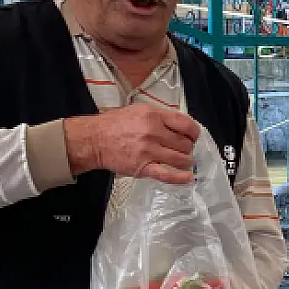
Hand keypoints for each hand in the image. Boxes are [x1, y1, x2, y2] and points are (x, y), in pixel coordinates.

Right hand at [65, 104, 201, 184]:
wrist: (94, 139)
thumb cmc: (115, 124)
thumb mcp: (139, 110)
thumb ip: (159, 117)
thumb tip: (180, 126)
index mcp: (154, 115)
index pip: (185, 124)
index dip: (194, 133)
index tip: (194, 137)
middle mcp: (153, 132)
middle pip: (185, 144)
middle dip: (188, 148)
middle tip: (183, 150)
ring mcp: (149, 151)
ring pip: (180, 159)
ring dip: (186, 162)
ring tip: (184, 162)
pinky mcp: (143, 168)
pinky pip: (167, 174)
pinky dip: (180, 178)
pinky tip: (188, 178)